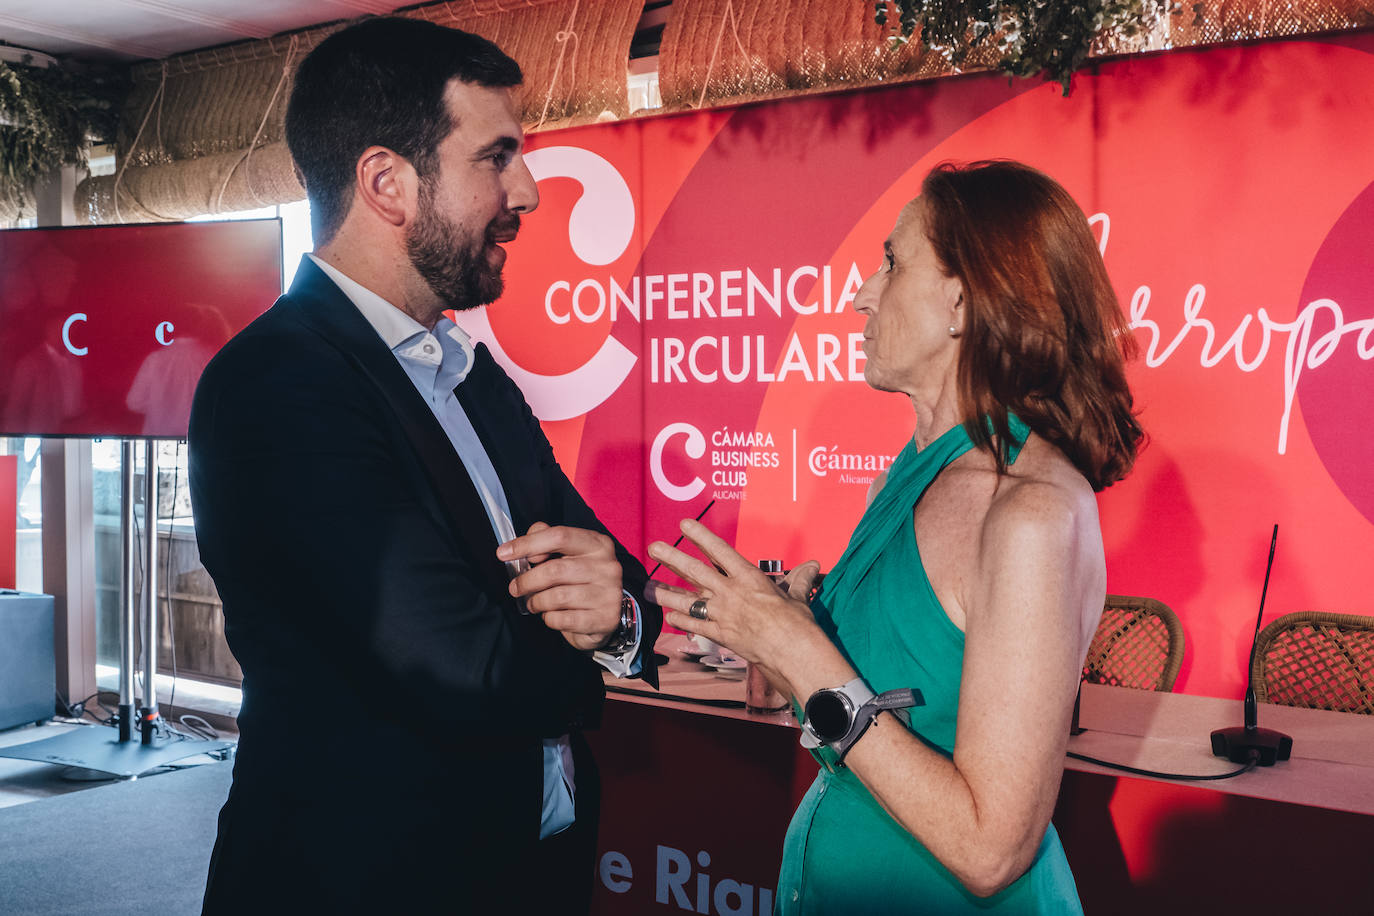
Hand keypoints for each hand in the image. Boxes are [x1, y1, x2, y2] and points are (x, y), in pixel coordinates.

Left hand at [498, 522, 622, 651]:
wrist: (605, 616)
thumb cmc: (581, 581)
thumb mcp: (567, 555)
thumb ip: (546, 540)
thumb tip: (525, 548)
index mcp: (598, 544)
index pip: (559, 536)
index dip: (527, 544)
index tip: (503, 553)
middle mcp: (608, 566)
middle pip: (554, 570)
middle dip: (527, 581)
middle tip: (515, 588)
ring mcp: (609, 593)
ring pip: (557, 597)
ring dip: (536, 602)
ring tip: (533, 603)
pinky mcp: (605, 618)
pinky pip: (564, 619)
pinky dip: (549, 619)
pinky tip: (551, 615)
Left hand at [645, 519, 822, 671]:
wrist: (791, 651)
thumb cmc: (797, 623)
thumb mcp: (797, 596)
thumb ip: (799, 579)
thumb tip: (813, 565)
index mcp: (748, 578)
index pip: (719, 550)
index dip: (700, 536)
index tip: (684, 525)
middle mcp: (730, 593)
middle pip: (694, 571)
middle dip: (672, 557)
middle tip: (654, 548)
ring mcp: (722, 614)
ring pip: (686, 599)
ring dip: (665, 591)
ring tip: (649, 586)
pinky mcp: (720, 635)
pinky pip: (694, 625)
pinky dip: (680, 620)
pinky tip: (668, 615)